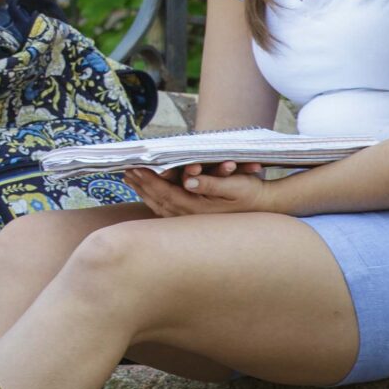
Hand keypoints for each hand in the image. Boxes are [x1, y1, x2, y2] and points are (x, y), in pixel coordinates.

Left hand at [126, 161, 270, 217]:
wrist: (264, 207)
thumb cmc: (251, 194)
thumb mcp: (235, 186)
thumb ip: (211, 184)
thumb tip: (189, 180)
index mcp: (198, 209)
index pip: (166, 194)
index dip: (148, 181)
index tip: (133, 168)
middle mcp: (192, 217)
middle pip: (158, 200)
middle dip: (141, 185)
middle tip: (125, 170)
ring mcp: (192, 220)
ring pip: (160, 206)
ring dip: (144, 191)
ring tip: (130, 178)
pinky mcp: (194, 218)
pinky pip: (167, 209)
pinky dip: (154, 198)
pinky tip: (147, 191)